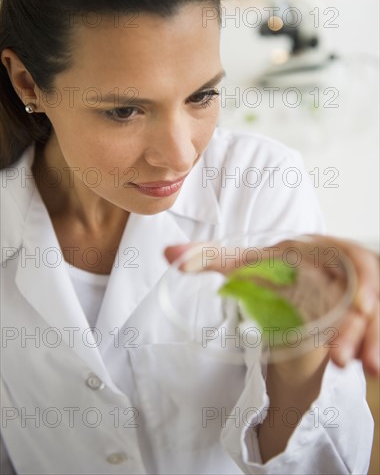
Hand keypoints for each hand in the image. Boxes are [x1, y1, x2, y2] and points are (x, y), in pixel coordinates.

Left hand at [165, 235, 378, 375]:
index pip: (351, 257)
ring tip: (364, 368)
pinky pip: (374, 331)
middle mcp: (343, 271)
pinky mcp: (358, 320)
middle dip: (360, 324)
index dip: (362, 278)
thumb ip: (209, 257)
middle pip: (365, 293)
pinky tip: (371, 369)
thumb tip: (168, 255)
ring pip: (374, 316)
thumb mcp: (245, 264)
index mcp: (321, 250)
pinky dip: (374, 347)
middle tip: (343, 355)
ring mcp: (355, 296)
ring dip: (370, 341)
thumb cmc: (274, 272)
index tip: (359, 305)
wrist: (293, 292)